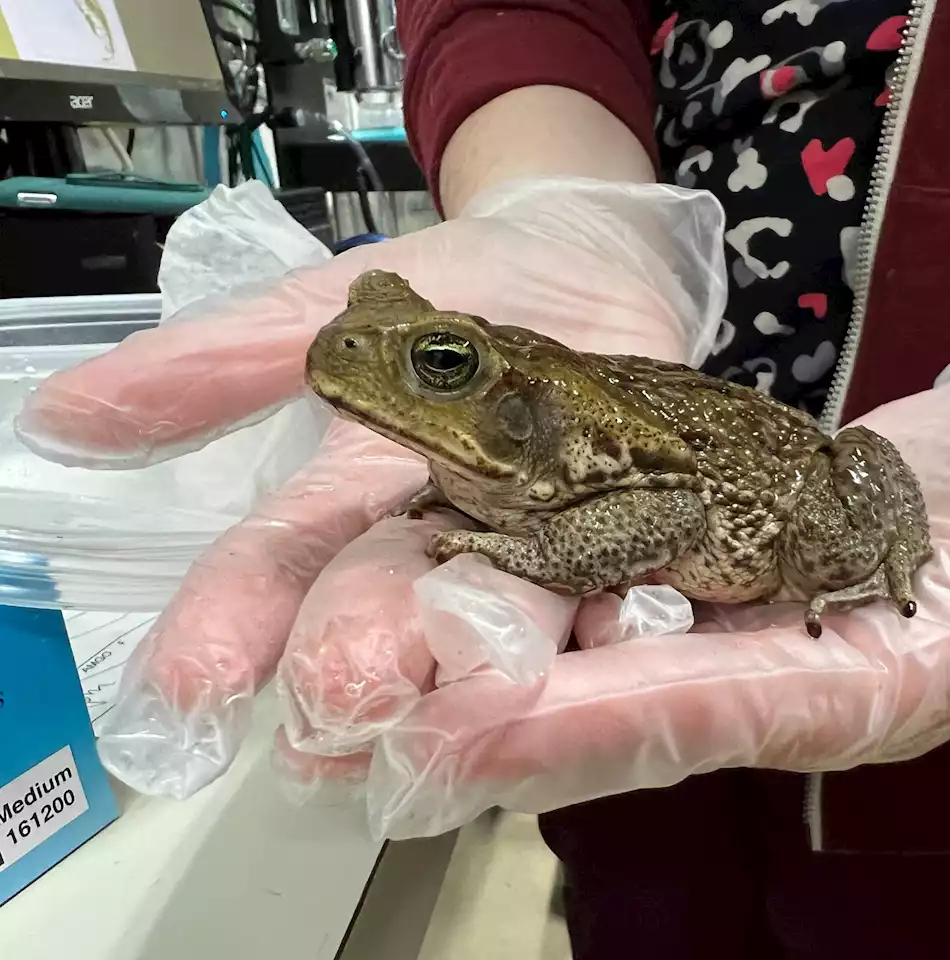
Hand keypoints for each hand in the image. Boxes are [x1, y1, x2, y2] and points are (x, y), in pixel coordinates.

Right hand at [16, 177, 725, 797]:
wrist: (598, 261)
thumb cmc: (460, 290)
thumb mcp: (331, 307)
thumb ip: (219, 362)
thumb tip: (58, 413)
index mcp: (362, 498)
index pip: (288, 558)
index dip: (241, 611)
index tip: (196, 676)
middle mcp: (445, 544)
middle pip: (396, 605)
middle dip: (358, 652)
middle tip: (334, 701)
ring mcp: (542, 549)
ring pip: (504, 613)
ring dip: (476, 662)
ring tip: (453, 703)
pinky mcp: (631, 543)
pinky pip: (620, 582)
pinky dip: (604, 615)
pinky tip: (596, 641)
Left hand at [275, 281, 949, 944]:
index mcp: (865, 688)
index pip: (715, 717)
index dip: (592, 727)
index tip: (461, 732)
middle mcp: (777, 659)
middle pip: (609, 681)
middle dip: (477, 695)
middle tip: (338, 703)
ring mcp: (738, 595)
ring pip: (585, 608)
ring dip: (467, 619)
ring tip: (337, 632)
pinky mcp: (717, 528)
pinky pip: (606, 531)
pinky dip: (521, 530)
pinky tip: (431, 524)